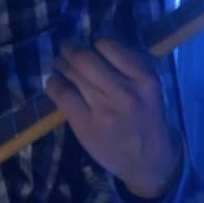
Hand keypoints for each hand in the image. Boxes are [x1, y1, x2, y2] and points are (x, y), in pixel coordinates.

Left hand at [44, 38, 180, 199]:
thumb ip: (130, 64)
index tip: (89, 44)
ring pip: (72, 74)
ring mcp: (104, 110)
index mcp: (145, 78)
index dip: (94, 42)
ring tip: (60, 64)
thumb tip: (94, 41)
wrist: (150, 161)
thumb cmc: (148, 118)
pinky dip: (53, 83)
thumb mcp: (150, 87)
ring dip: (61, 64)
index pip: (108, 45)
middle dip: (70, 48)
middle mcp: (125, 92)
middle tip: (66, 48)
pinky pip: (62, 94)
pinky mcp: (86, 126)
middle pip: (84, 58)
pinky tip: (55, 83)